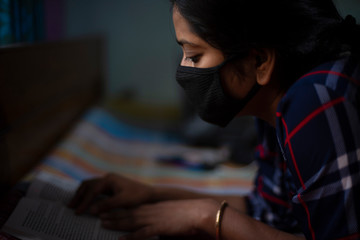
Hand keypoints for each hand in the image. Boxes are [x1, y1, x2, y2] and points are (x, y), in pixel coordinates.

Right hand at [69, 173, 154, 214]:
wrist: (149, 193)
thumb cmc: (137, 196)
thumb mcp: (122, 201)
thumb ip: (106, 205)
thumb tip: (91, 210)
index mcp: (109, 179)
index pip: (92, 190)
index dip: (84, 202)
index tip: (78, 212)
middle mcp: (107, 178)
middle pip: (88, 185)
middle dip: (79, 196)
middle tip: (71, 207)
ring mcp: (109, 181)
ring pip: (91, 186)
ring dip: (82, 194)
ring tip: (75, 204)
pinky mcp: (111, 186)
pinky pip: (96, 189)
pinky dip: (89, 195)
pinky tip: (86, 202)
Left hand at [99, 199, 218, 239]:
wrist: (200, 211)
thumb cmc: (189, 215)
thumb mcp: (172, 215)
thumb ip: (162, 220)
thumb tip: (157, 226)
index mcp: (154, 208)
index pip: (133, 209)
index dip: (119, 211)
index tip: (108, 211)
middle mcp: (151, 212)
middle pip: (128, 214)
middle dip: (113, 216)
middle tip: (99, 217)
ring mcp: (154, 219)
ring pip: (131, 221)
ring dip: (116, 223)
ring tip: (103, 224)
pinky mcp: (159, 228)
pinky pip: (141, 234)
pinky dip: (130, 237)